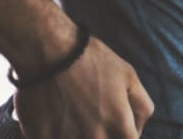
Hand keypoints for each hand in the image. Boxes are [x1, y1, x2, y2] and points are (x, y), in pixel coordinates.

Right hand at [14, 36, 153, 138]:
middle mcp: (94, 136)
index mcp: (118, 122)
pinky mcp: (41, 138)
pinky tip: (56, 117)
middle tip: (94, 115)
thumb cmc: (92, 60)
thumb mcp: (129, 76)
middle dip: (104, 134)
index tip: (119, 126)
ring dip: (79, 133)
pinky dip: (57, 133)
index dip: (127, 135)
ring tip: (74, 114)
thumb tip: (138, 130)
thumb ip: (141, 106)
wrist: (51, 51)